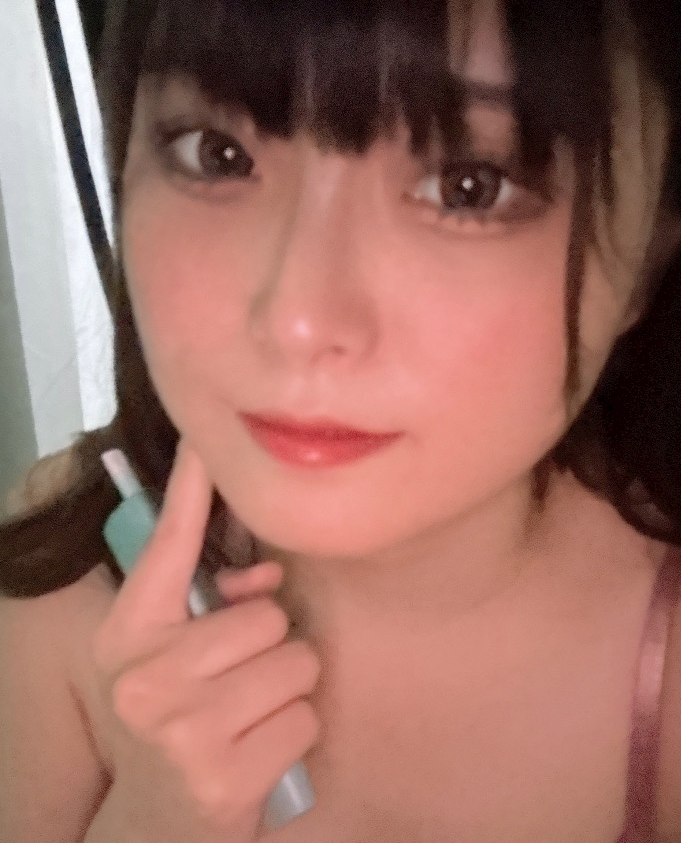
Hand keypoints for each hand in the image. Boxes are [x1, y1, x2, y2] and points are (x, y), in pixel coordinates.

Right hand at [90, 441, 320, 841]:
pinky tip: (260, 754)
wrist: (157, 828)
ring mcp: (183, 731)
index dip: (190, 491)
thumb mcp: (170, 663)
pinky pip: (306, 719)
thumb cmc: (175, 723)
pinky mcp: (224, 779)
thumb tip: (269, 577)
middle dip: (271, 647)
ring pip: (296, 665)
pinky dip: (295, 734)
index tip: (205, 442)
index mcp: (130, 635)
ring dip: (288, 691)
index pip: (167, 548)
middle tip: (241, 683)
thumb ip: (211, 610)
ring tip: (251, 717)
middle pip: (267, 617)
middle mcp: (145, 677)